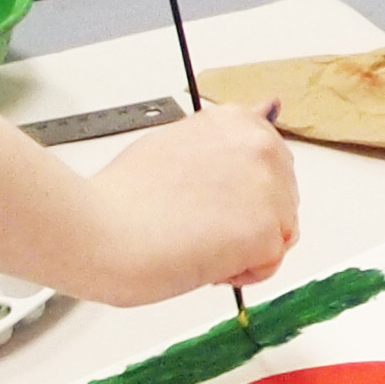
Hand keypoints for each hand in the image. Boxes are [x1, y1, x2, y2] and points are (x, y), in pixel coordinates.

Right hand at [58, 101, 300, 307]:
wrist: (101, 231)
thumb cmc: (124, 197)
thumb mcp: (175, 144)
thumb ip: (223, 140)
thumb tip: (263, 109)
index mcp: (235, 121)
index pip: (271, 161)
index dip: (242, 192)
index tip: (215, 202)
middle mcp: (258, 146)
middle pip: (282, 197)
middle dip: (249, 219)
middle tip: (198, 226)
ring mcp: (267, 188)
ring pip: (280, 232)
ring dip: (244, 248)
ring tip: (195, 243)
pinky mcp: (267, 231)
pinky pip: (269, 264)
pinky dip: (240, 273)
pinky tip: (202, 262)